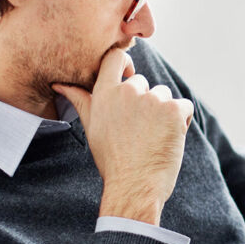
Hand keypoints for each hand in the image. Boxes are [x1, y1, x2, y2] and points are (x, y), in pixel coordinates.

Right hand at [52, 49, 193, 225]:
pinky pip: (184, 106)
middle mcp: (128, 91)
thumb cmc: (112, 160)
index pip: (115, 57)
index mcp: (105, 93)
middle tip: (139, 132)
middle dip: (145, 103)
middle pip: (143, 83)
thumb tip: (59, 83)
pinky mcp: (174, 110)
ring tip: (153, 138)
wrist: (134, 186)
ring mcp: (152, 99)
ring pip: (164, 95)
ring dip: (164, 112)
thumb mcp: (92, 127)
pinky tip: (169, 139)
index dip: (126, 64)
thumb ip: (80, 99)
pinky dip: (182, 121)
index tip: (129, 77)